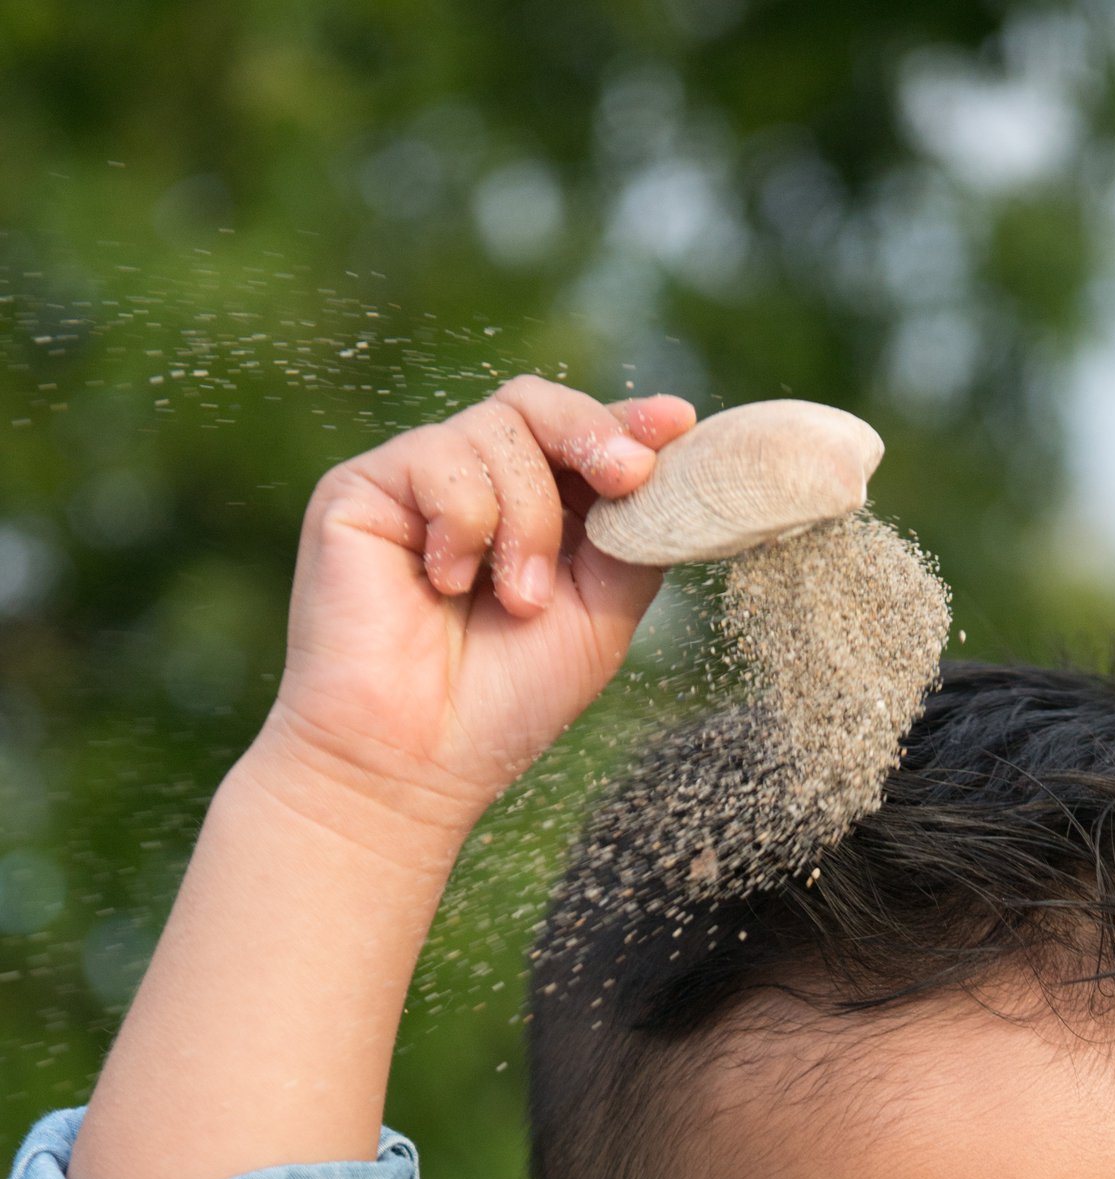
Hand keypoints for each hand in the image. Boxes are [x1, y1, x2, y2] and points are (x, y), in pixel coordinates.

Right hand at [258, 377, 696, 837]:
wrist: (415, 763)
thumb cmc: (505, 704)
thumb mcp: (600, 614)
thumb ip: (632, 536)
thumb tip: (669, 461)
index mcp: (530, 515)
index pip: (576, 440)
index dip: (627, 423)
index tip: (679, 425)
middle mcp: (470, 488)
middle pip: (536, 404)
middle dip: (591, 435)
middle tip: (628, 477)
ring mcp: (414, 485)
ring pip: (497, 432)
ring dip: (528, 521)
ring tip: (517, 600)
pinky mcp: (359, 488)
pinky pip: (438, 458)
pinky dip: (464, 523)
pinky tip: (444, 584)